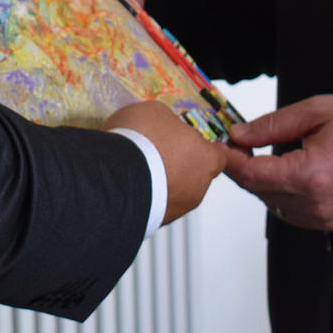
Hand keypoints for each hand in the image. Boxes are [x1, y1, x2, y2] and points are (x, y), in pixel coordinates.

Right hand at [104, 100, 226, 225]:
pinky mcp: (157, 220)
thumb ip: (170, 122)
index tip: (182, 140)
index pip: (215, 155)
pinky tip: (130, 182)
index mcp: (208, 158)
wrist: (117, 176)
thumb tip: (166, 127)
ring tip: (139, 168)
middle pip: (194, 174)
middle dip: (178, 164)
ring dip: (162, 182)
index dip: (198, 146)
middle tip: (156, 152)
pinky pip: (156, 204)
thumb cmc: (143, 138)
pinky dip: (147, 195)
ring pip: (175, 192)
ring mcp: (178, 207)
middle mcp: (199, 186)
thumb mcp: (157, 112)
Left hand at [223, 95, 332, 232]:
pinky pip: (294, 213)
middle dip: (245, 168)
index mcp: (309, 176)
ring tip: (267, 155)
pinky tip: (290, 172)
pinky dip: (284, 194)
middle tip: (241, 142)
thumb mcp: (317, 111)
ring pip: (274, 205)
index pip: (251, 175)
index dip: (229, 160)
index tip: (220, 145)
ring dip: (264, 182)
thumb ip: (273, 125)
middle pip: (258, 192)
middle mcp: (315, 204)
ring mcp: (325, 218)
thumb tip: (241, 134)